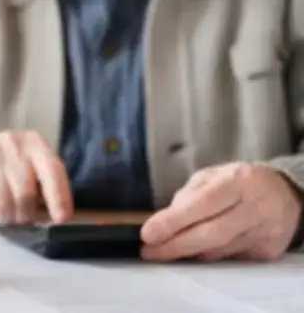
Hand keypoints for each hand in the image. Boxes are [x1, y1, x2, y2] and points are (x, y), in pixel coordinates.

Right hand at [0, 131, 73, 223]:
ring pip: (3, 200)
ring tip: (6, 215)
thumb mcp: (36, 173)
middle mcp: (12, 142)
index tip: (62, 218)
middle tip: (22, 218)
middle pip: (25, 192)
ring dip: (6, 216)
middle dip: (25, 214)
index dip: (58, 196)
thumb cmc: (16, 169)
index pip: (52, 170)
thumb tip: (58, 217)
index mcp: (35, 143)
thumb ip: (48, 191)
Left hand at [141, 163, 302, 261]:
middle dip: (175, 245)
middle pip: (210, 233)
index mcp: (237, 180)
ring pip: (218, 250)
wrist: (285, 194)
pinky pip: (229, 258)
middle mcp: (255, 206)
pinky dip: (208, 255)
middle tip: (149, 251)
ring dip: (188, 252)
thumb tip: (163, 222)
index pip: (202, 204)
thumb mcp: (211, 176)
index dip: (173, 221)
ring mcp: (264, 231)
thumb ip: (188, 196)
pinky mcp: (268, 251)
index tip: (148, 234)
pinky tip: (196, 250)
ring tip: (165, 250)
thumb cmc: (238, 183)